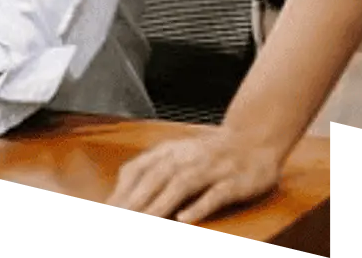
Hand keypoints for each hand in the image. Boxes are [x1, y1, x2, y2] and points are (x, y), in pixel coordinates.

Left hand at [103, 128, 283, 224]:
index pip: (137, 170)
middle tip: (122, 218)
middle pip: (155, 178)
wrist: (254, 140)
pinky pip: (215, 194)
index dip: (120, 191)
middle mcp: (186, 157)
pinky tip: (185, 220)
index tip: (107, 211)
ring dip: (161, 204)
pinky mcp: (234, 181)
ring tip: (145, 221)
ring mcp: (211, 168)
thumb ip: (152, 171)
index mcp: (168, 151)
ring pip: (181, 185)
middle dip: (135, 201)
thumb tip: (123, 195)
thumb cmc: (210, 154)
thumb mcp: (177, 156)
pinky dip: (199, 206)